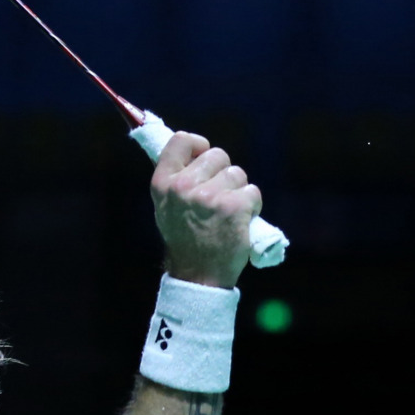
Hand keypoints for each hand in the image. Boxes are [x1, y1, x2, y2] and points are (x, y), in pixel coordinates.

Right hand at [150, 132, 261, 288]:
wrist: (198, 274)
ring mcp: (209, 196)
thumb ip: (176, 178)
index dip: (198, 144)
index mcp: (162, 183)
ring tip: (226, 212)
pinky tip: (239, 220)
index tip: (203, 156)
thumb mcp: (166, 206)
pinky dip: (251, 205)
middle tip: (216, 196)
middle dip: (223, 172)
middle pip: (217, 154)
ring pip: (237, 173)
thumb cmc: (185, 238)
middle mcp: (183, 186)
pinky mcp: (234, 206)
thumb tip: (191, 150)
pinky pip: (252, 191)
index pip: (181, 140)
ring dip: (238, 190)